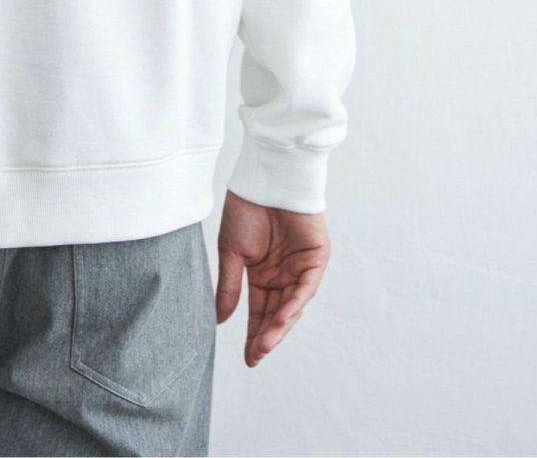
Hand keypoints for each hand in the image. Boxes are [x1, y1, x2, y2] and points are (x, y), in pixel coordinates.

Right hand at [215, 189, 331, 366]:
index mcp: (262, 273)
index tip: (247, 358)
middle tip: (255, 356)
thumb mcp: (232, 252)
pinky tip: (282, 319)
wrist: (264, 177)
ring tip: (265, 344)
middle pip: (276, 313)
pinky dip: (294, 304)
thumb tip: (220, 320)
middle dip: (266, 336)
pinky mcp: (315, 258)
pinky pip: (306, 287)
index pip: (259, 311)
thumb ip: (229, 287)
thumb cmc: (245, 208)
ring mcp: (300, 268)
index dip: (253, 333)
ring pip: (292, 305)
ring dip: (280, 325)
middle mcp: (283, 275)